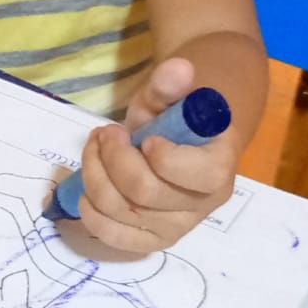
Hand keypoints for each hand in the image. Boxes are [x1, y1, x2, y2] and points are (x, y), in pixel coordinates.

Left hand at [75, 58, 236, 253]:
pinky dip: (94, 216)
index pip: (196, 174)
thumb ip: (171, 83)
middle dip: (114, 158)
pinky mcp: (152, 239)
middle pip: (145, 193)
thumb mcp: (171, 93)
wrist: (182, 138)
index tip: (144, 135)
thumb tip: (177, 67)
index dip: (162, 156)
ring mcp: (176, 227)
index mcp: (220, 167)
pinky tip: (87, 192)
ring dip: (95, 176)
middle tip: (106, 133)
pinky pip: (118, 239)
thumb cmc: (178, 114)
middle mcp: (202, 205)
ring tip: (95, 149)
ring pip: (123, 212)